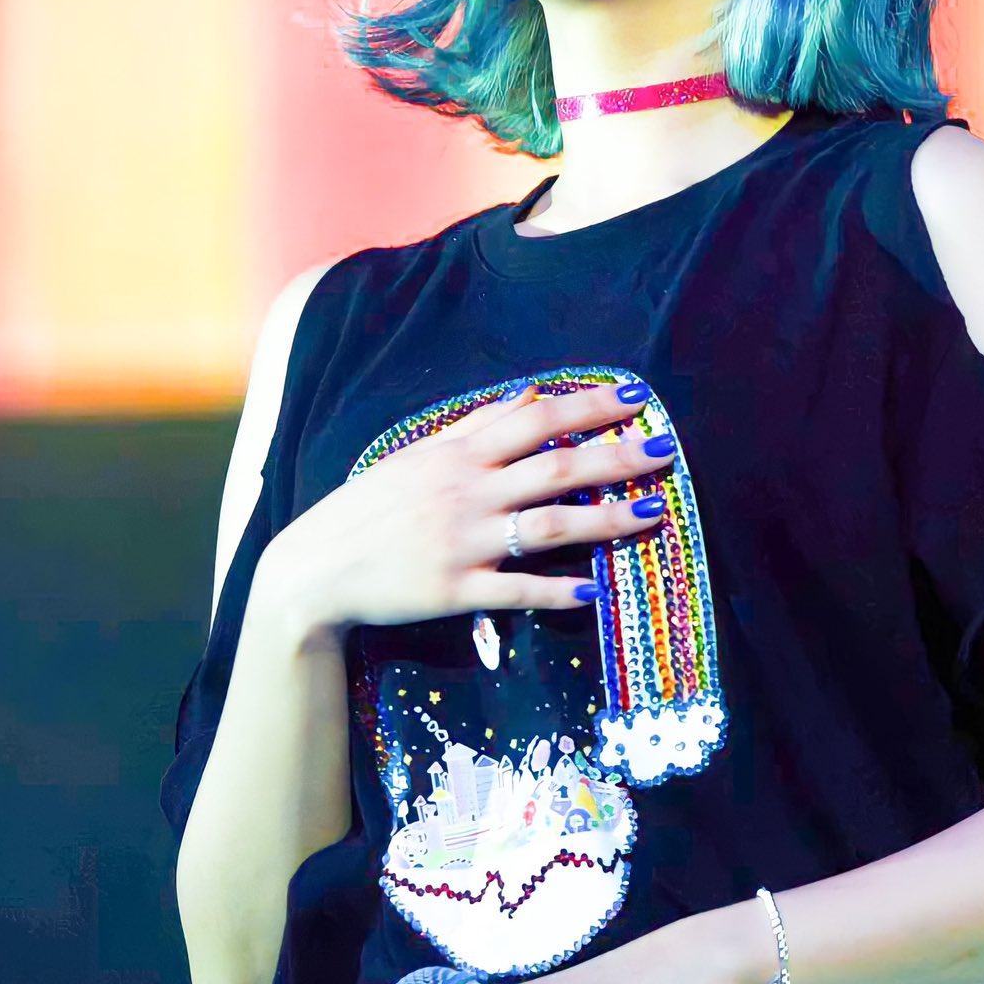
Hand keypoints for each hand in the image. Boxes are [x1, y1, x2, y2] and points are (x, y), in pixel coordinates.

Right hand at [261, 378, 676, 638]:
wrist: (316, 568)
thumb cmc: (370, 506)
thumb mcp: (419, 453)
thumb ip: (477, 423)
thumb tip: (531, 392)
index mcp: (459, 454)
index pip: (536, 420)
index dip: (589, 408)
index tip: (636, 397)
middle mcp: (467, 493)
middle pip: (555, 469)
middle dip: (616, 458)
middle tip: (667, 449)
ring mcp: (464, 543)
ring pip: (549, 528)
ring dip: (606, 520)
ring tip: (653, 513)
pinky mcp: (456, 591)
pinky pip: (516, 589)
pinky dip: (556, 590)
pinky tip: (595, 590)